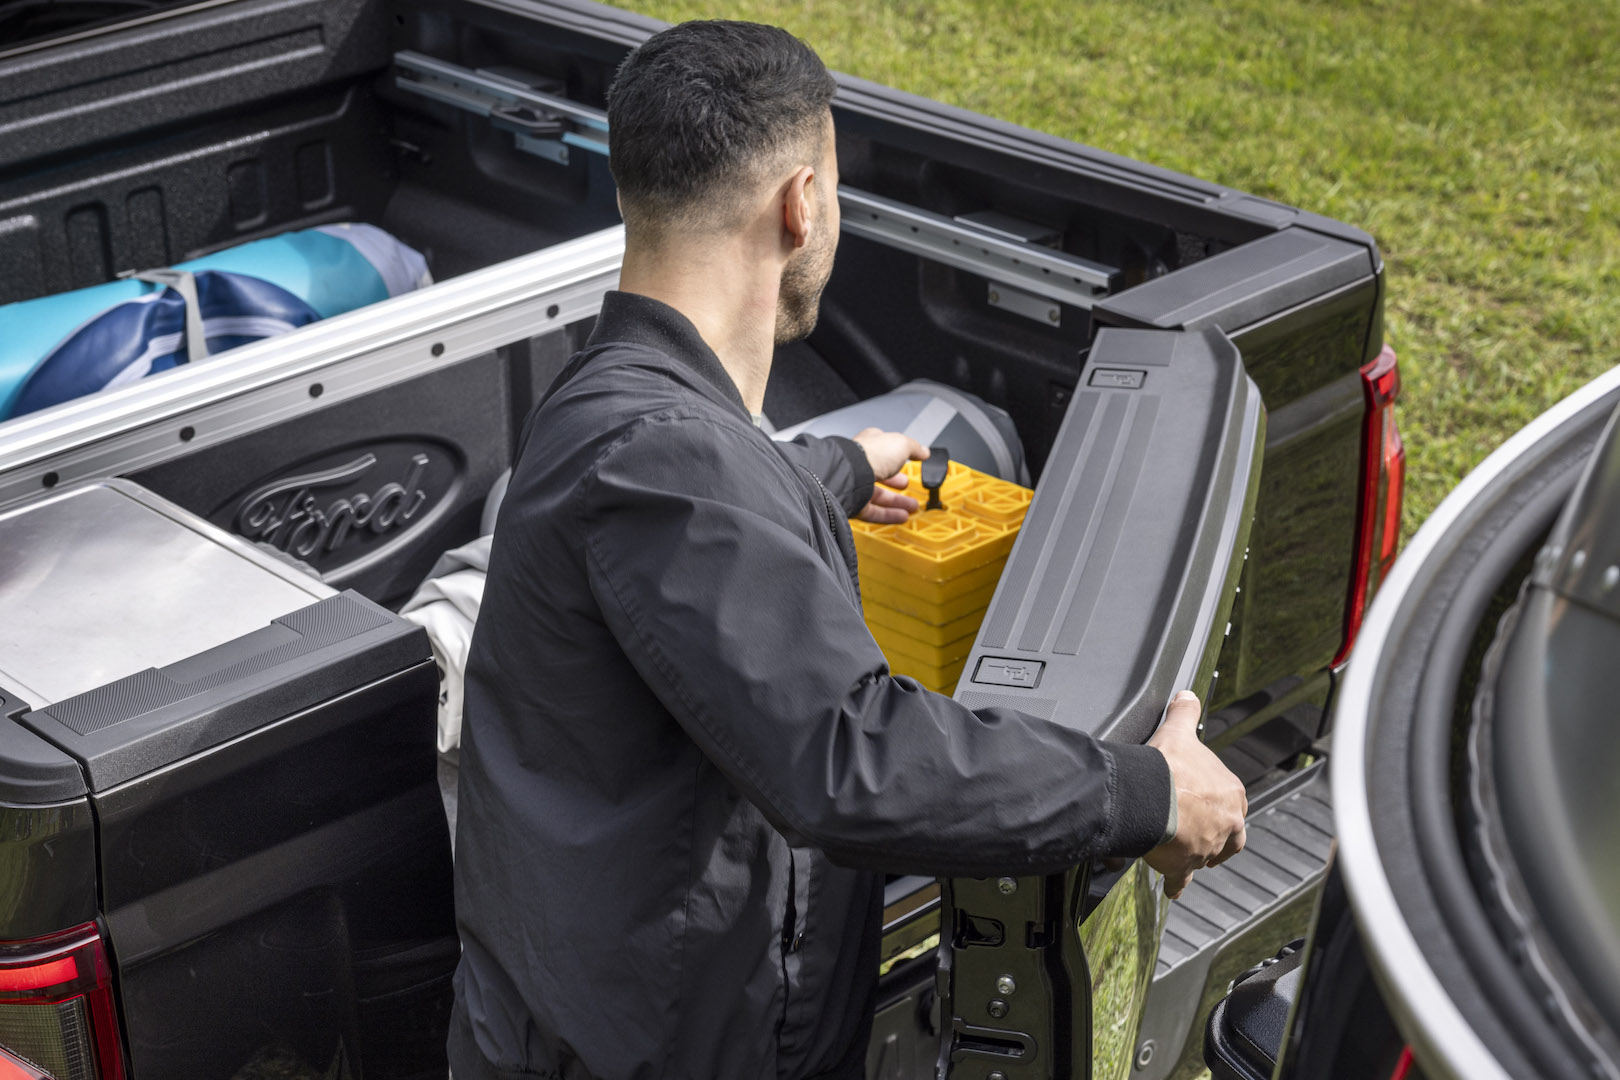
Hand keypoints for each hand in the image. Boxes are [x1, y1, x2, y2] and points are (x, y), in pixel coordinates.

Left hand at [851, 428, 927, 523]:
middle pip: (881, 475)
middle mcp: (860, 464)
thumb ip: (913, 448)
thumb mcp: (901, 444)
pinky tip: (902, 517)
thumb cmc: (870, 454)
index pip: (884, 449)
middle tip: (907, 486)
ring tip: (912, 507)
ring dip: (897, 502)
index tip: (909, 460)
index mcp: (869, 445)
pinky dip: (889, 515)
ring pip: (878, 496)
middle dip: (897, 482)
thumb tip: (924, 451)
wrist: (849, 474)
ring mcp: (855, 485)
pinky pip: (874, 511)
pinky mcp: (854, 504)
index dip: (898, 455)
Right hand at [1144, 690, 1246, 898]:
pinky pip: (1181, 878)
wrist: (1150, 794)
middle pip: (1230, 837)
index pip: (1235, 803)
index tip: (1208, 806)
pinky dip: (1176, 883)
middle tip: (1203, 836)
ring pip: (1206, 856)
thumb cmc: (1168, 766)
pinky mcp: (1184, 865)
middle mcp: (1227, 823)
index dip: (1221, 806)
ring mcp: (1207, 846)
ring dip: (1197, 856)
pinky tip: (1172, 887)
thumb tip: (1187, 696)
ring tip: (1184, 857)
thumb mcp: (1180, 731)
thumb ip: (1186, 712)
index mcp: (1231, 793)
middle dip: (1219, 838)